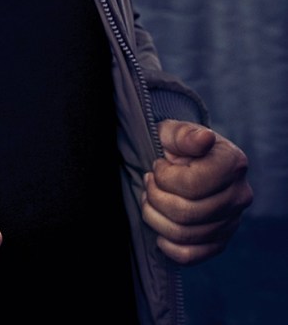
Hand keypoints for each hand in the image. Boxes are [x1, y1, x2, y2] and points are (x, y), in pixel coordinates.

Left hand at [141, 119, 252, 264]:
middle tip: (148, 182)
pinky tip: (159, 227)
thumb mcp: (174, 131)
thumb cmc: (177, 145)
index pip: (192, 185)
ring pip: (185, 235)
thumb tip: (204, 138)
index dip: (164, 177)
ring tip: (149, 198)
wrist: (184, 162)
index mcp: (233, 163)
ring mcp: (232, 222)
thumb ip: (185, 135)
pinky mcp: (220, 241)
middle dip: (156, 197)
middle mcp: (239, 195)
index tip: (157, 165)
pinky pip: (190, 255)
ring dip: (156, 217)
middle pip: (187, 213)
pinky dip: (168, 245)